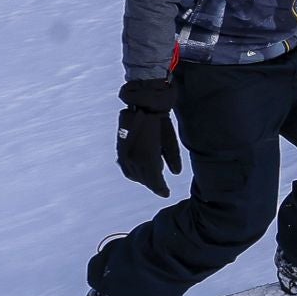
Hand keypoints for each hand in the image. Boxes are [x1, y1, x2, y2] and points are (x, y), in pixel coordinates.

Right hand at [116, 78, 181, 196]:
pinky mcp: (120, 149)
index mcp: (148, 157)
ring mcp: (125, 154)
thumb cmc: (159, 118)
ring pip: (133, 174)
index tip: (166, 193)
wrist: (141, 102)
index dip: (161, 189)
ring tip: (152, 179)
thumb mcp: (170, 138)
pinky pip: (125, 167)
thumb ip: (172, 156)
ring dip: (143, 179)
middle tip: (161, 186)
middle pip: (144, 179)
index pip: (154, 181)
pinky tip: (140, 171)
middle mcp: (134, 159)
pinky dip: (133, 172)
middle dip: (153, 184)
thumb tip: (176, 172)